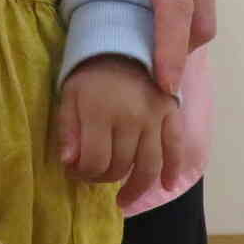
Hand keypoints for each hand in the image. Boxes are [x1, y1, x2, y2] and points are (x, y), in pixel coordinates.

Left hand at [54, 0, 219, 98]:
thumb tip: (63, 2)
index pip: (175, 5)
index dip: (169, 49)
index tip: (163, 85)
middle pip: (202, 18)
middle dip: (180, 51)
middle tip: (149, 78)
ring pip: (208, 6)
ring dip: (185, 32)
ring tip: (151, 50)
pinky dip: (188, 9)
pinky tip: (158, 13)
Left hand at [55, 55, 184, 200]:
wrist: (122, 43)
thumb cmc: (90, 73)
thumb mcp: (69, 95)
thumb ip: (67, 129)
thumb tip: (68, 163)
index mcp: (100, 112)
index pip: (95, 161)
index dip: (83, 174)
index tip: (75, 172)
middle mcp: (130, 118)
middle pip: (120, 165)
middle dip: (104, 178)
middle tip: (94, 178)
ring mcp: (155, 117)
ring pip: (148, 164)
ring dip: (136, 187)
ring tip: (123, 200)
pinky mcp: (172, 113)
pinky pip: (176, 147)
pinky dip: (172, 170)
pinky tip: (167, 186)